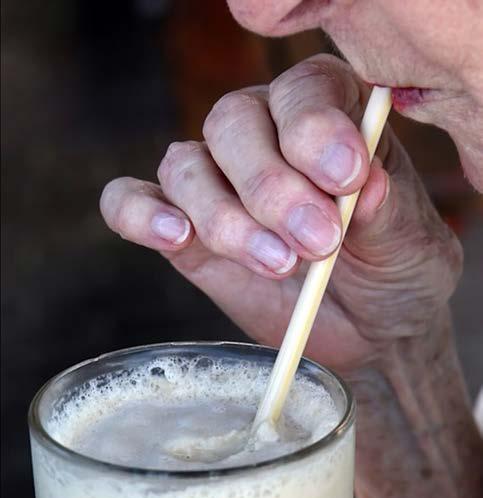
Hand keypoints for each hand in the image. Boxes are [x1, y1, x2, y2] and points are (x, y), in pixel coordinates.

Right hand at [100, 54, 460, 374]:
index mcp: (329, 114)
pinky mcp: (184, 233)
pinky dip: (139, 213)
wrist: (367, 331)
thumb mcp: (410, 244)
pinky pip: (130, 202)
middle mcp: (266, 134)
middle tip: (316, 242)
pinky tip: (172, 235)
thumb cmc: (394, 274)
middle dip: (271, 188)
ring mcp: (218, 182)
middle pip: (233, 124)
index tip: (348, 179)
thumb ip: (388, 211)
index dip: (315, 129)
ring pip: (186, 167)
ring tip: (277, 264)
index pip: (302, 92)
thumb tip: (367, 184)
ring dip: (225, 218)